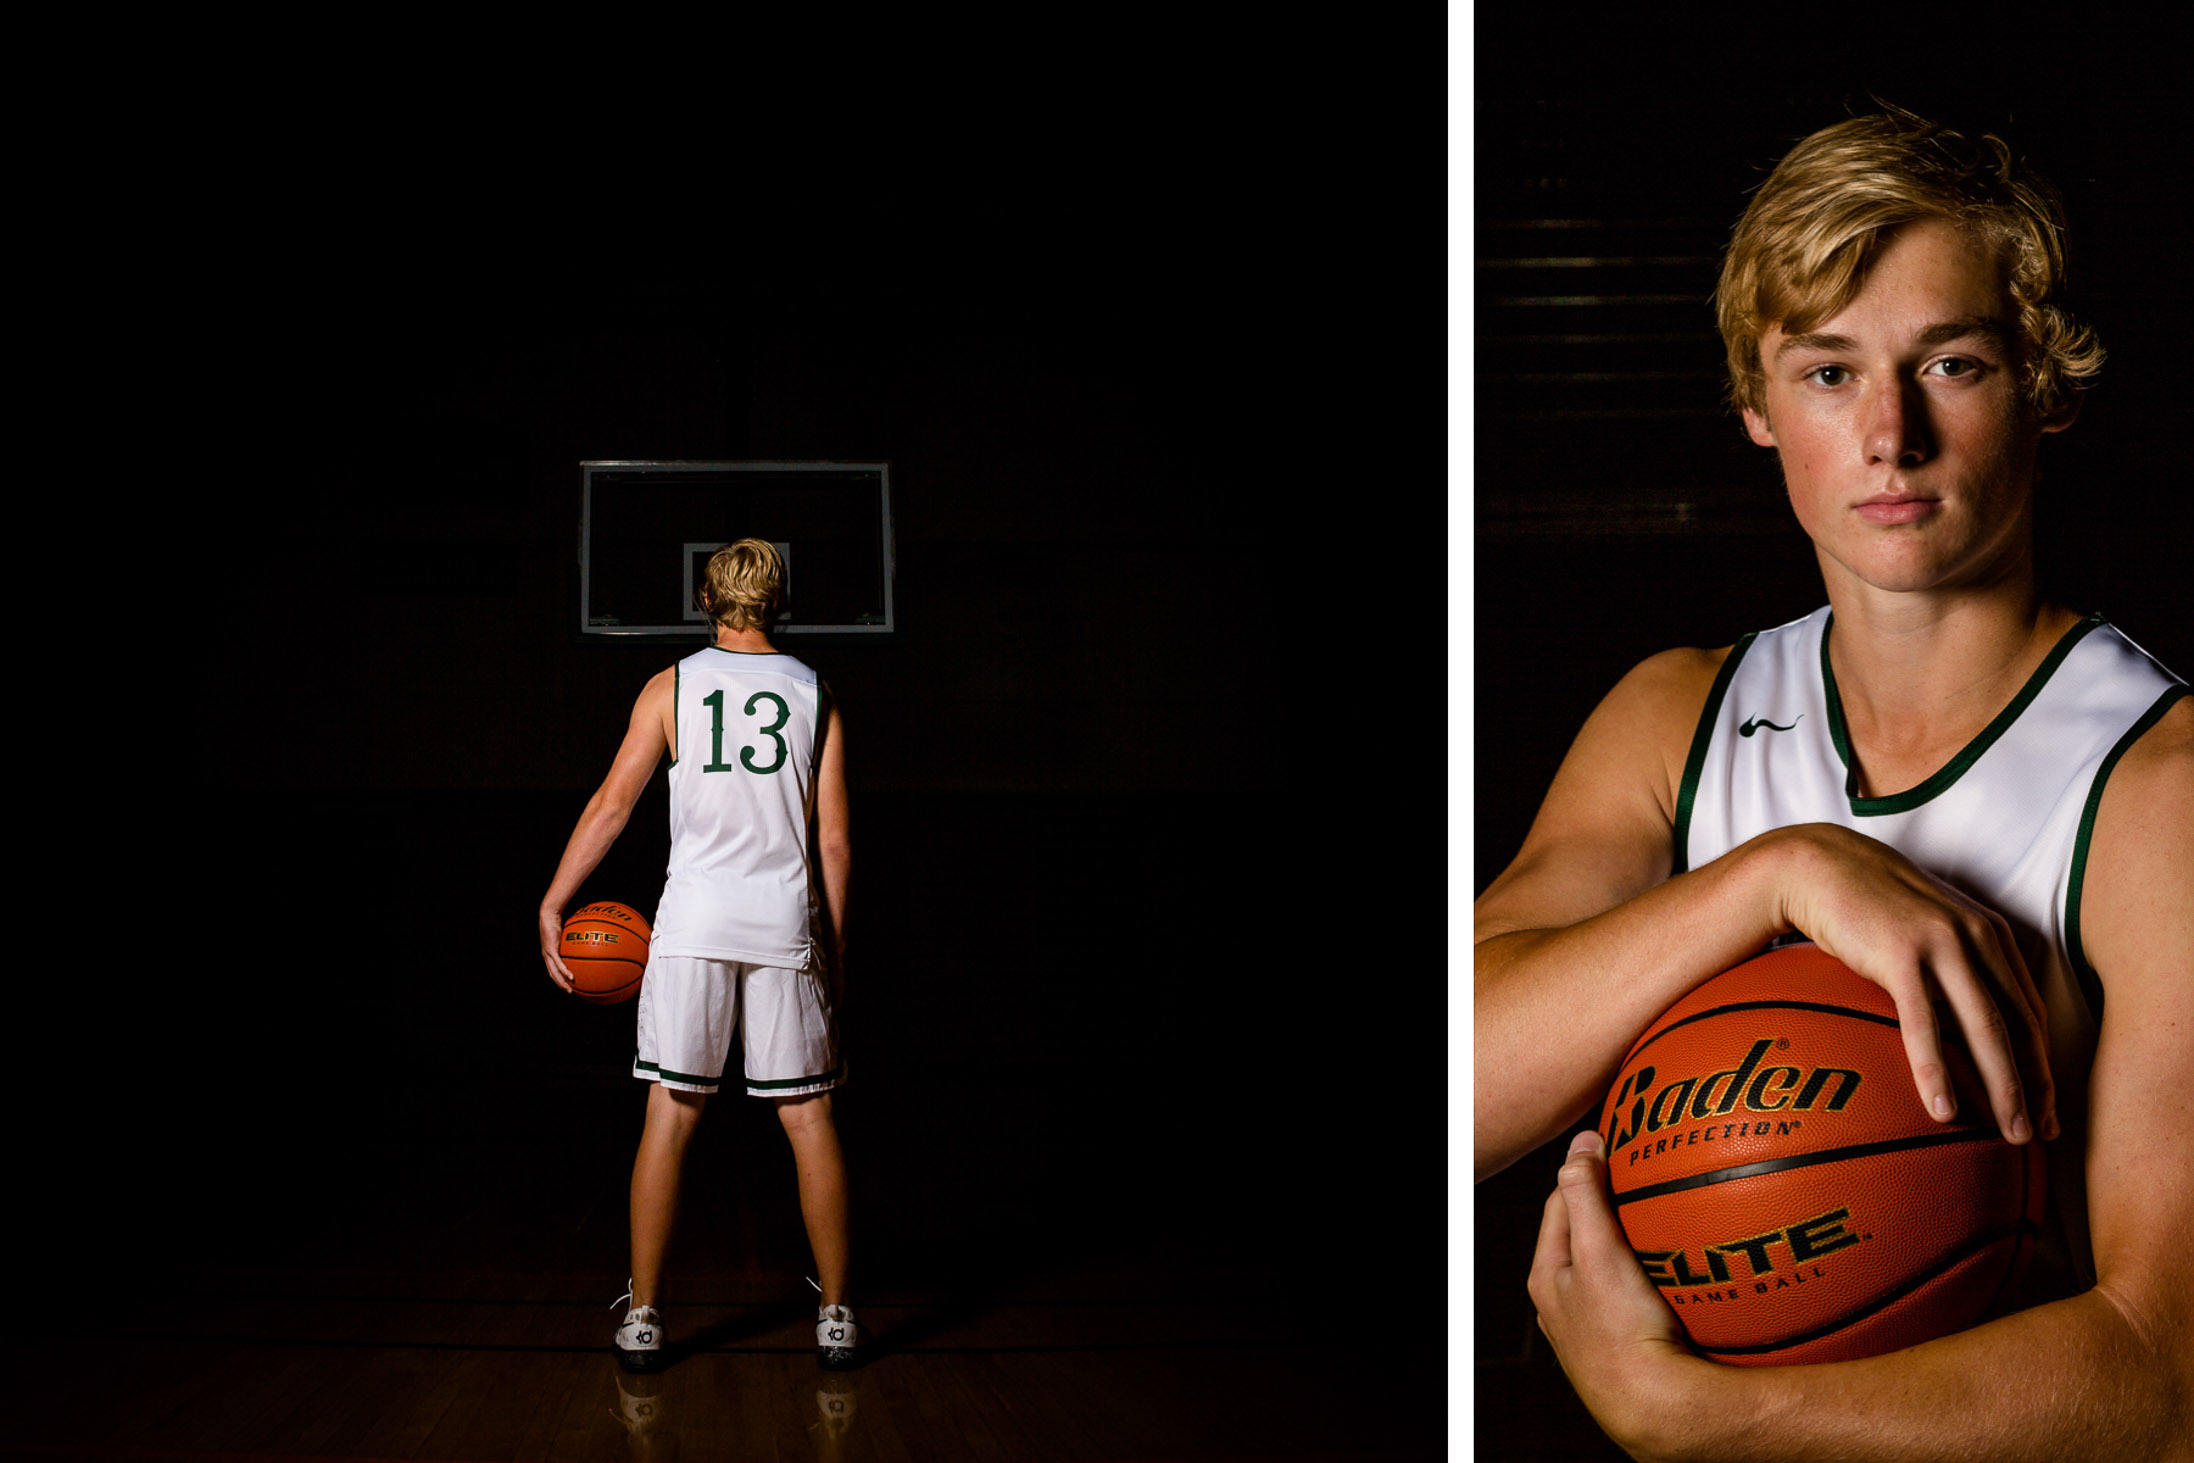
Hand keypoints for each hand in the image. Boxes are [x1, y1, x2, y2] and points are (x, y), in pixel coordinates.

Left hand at [539, 905, 577, 994]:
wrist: (549, 914)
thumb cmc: (558, 920)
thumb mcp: (568, 932)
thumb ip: (575, 938)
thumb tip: (587, 938)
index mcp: (549, 954)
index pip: (553, 970)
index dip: (559, 979)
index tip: (568, 984)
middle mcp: (547, 956)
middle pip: (553, 975)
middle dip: (560, 985)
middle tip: (570, 992)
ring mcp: (547, 954)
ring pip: (554, 972)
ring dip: (561, 982)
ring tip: (570, 990)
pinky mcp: (550, 950)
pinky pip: (558, 963)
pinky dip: (564, 971)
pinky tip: (570, 977)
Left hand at [1528, 1130, 1698, 1458]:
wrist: (1659, 1412)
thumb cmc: (1621, 1333)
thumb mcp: (1596, 1252)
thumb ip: (1585, 1196)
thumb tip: (1582, 1143)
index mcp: (1547, 1279)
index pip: (1560, 1206)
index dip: (1586, 1171)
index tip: (1618, 1149)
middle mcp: (1568, 1306)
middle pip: (1590, 1238)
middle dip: (1618, 1209)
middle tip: (1654, 1184)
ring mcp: (1603, 1330)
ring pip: (1622, 1273)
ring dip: (1646, 1248)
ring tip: (1680, 1225)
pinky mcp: (1638, 1349)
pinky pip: (1651, 1301)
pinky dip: (1669, 1281)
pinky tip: (1699, 1274)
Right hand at [1769, 824, 2056, 1145]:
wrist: (1818, 865)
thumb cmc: (1867, 904)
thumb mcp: (1925, 929)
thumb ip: (1953, 965)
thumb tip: (1959, 1022)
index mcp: (1991, 935)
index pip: (2031, 1011)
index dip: (2044, 1064)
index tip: (2047, 1108)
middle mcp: (1977, 937)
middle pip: (2021, 1025)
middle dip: (2037, 1086)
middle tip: (2039, 1136)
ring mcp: (1941, 944)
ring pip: (1986, 1028)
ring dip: (2004, 1087)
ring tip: (2011, 1132)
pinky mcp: (1900, 955)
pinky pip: (1924, 1024)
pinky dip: (1937, 1070)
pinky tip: (1941, 1108)